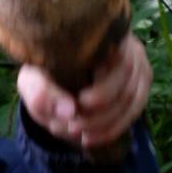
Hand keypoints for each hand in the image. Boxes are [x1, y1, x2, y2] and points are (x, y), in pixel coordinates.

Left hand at [16, 33, 151, 149]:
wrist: (54, 81)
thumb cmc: (43, 75)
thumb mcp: (32, 82)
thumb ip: (41, 93)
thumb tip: (69, 111)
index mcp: (100, 33)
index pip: (117, 59)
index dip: (103, 89)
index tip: (80, 104)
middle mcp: (126, 44)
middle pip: (126, 84)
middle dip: (99, 114)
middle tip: (72, 126)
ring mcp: (137, 65)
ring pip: (131, 100)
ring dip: (103, 124)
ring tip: (74, 132)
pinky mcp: (139, 86)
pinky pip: (135, 111)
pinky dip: (111, 130)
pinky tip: (89, 139)